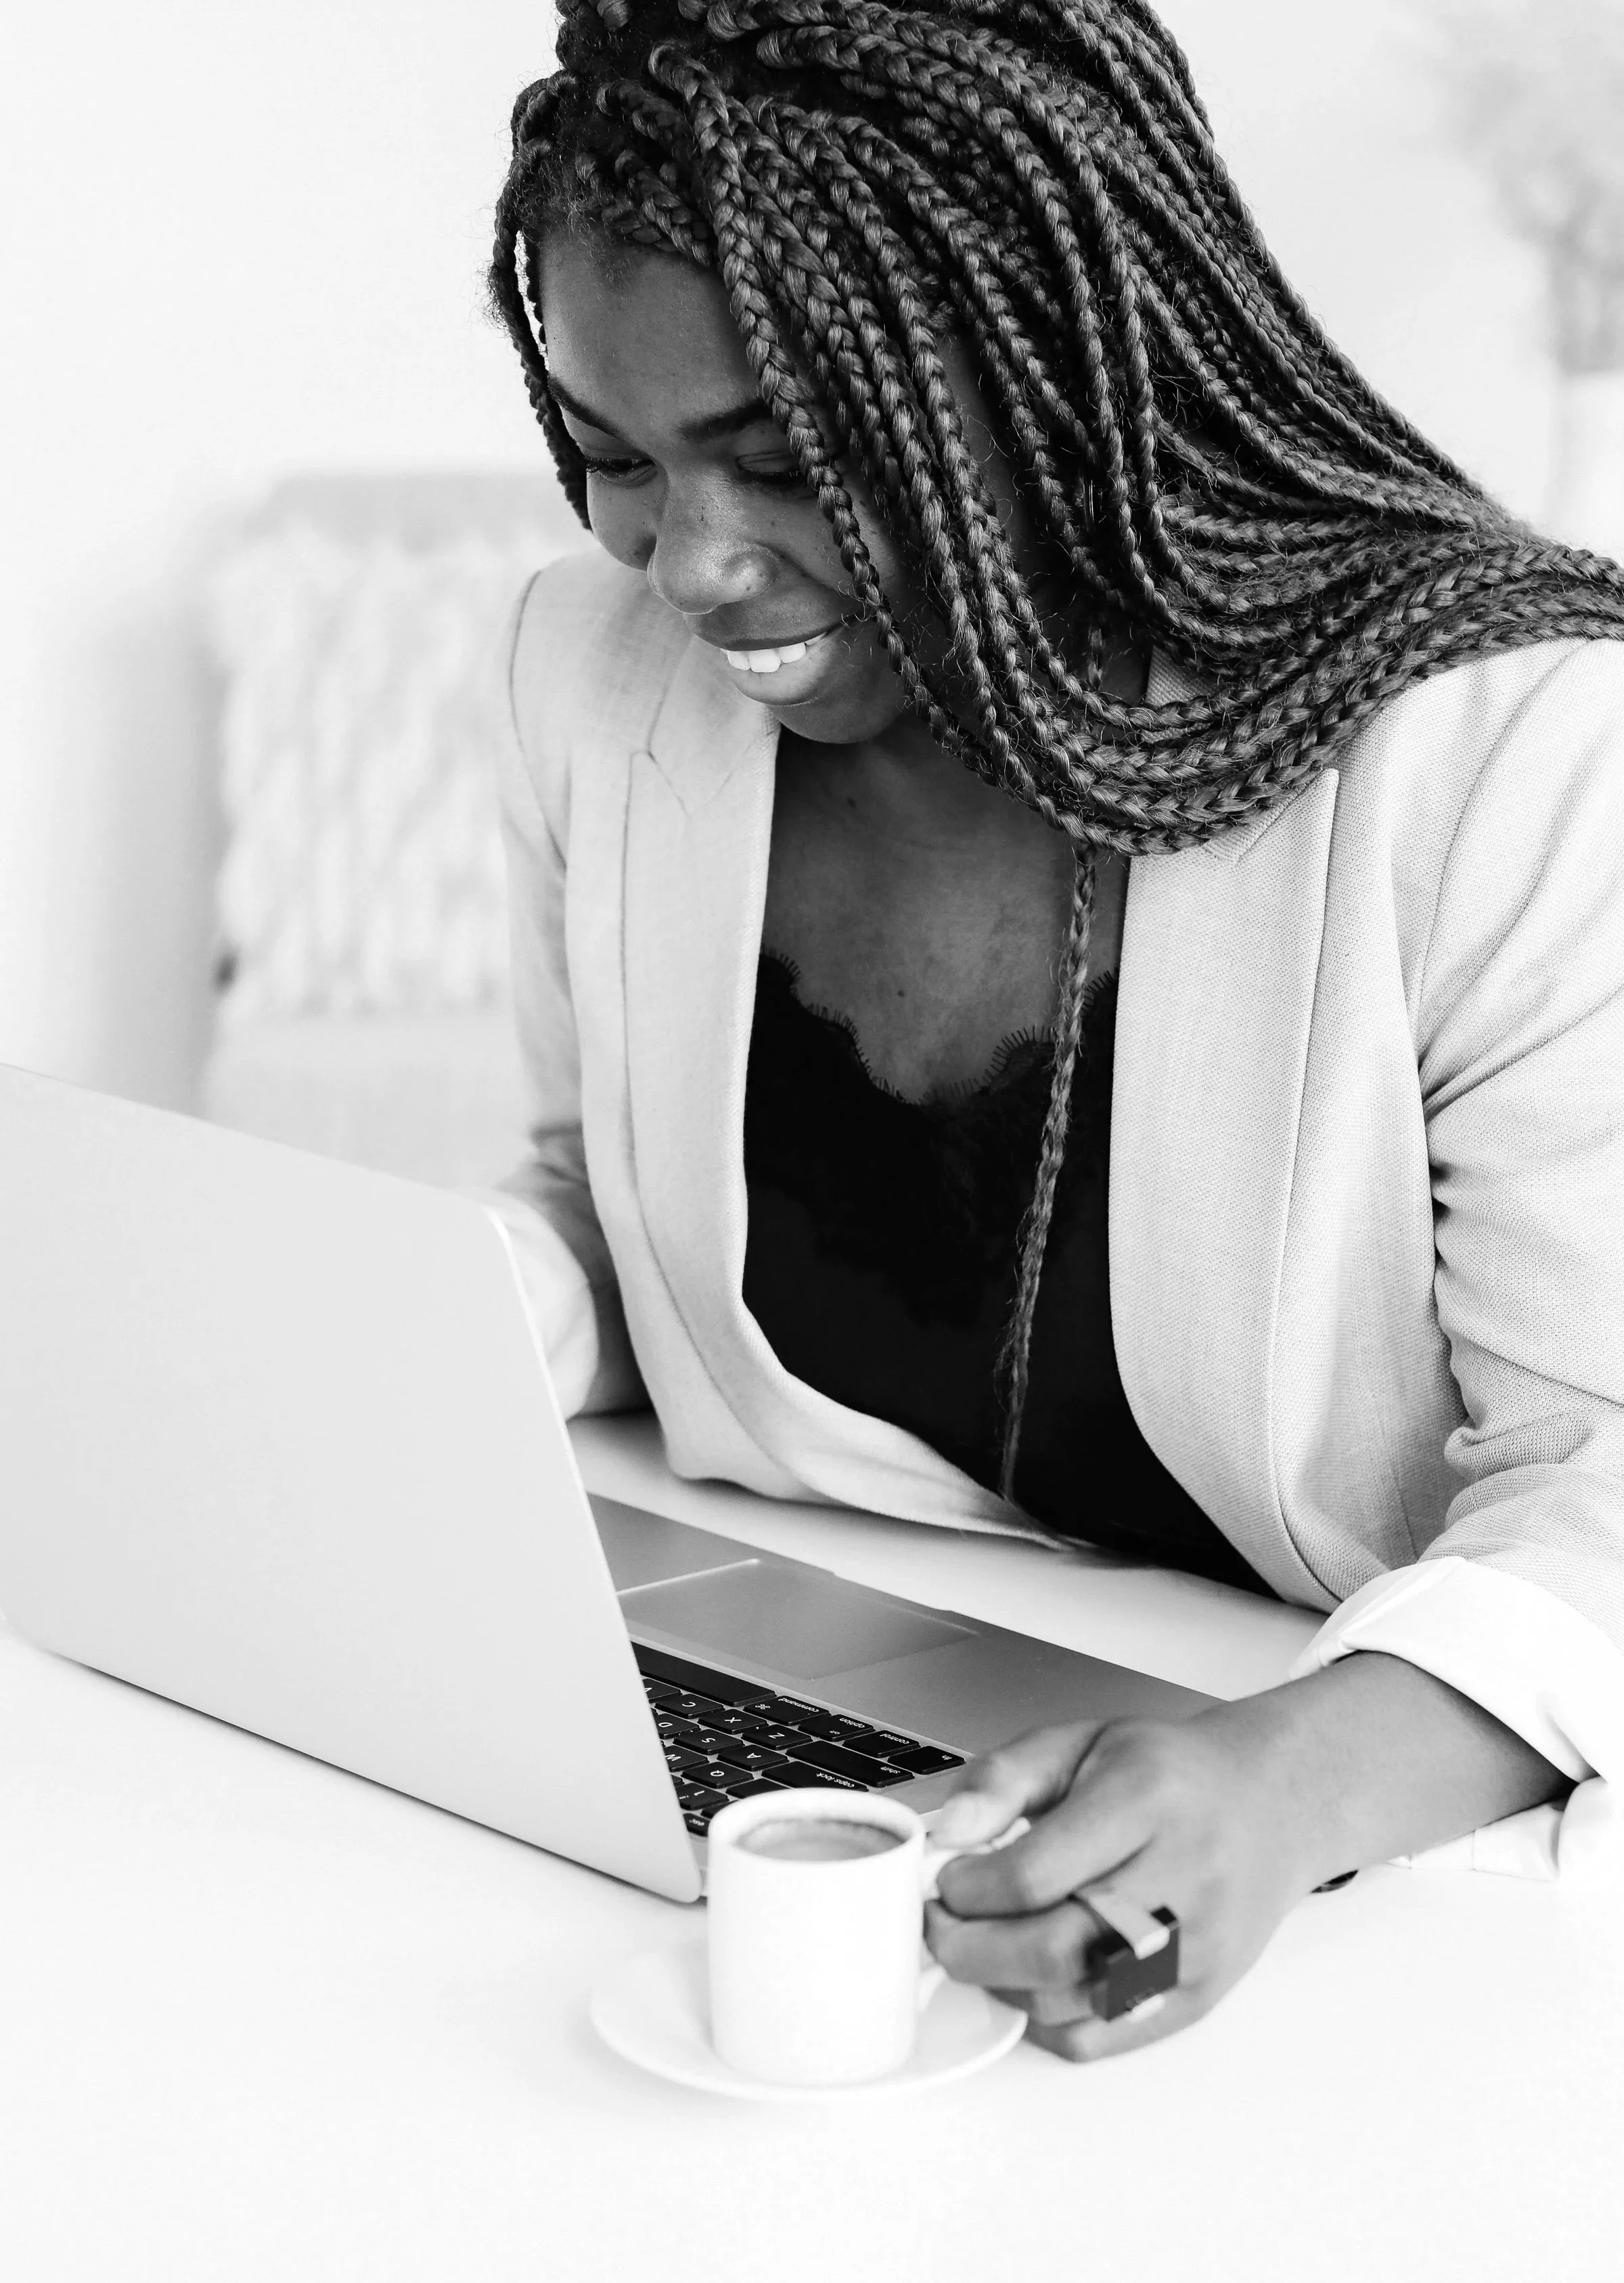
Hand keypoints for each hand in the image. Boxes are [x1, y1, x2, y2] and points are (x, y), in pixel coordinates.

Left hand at [923, 1709, 1321, 2063]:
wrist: (1269, 1804)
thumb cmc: (1169, 1774)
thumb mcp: (1081, 1741)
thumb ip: (1004, 1778)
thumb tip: (949, 1832)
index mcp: (1146, 1801)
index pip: (1036, 1873)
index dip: (969, 1888)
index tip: (946, 1879)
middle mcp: (1182, 1878)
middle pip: (1054, 1950)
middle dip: (970, 1948)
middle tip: (942, 1926)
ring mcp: (1197, 1948)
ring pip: (1070, 2003)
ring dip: (1002, 1983)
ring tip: (987, 1943)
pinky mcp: (1199, 1995)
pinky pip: (1101, 2037)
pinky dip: (1045, 2018)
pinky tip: (1032, 1976)